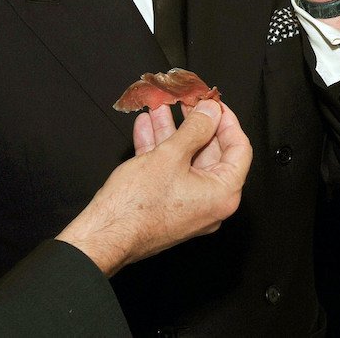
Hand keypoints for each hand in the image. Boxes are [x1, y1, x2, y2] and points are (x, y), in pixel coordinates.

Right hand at [55, 99, 252, 275]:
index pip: (239, 148)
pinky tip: (145, 127)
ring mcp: (188, 205)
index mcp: (223, 194)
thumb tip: (210, 111)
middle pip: (211, 152)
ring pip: (186, 160)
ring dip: (172, 132)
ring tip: (160, 107)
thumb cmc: (135, 206)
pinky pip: (170, 172)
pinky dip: (160, 149)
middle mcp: (210, 203)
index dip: (227, 121)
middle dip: (193, 123)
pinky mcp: (167, 206)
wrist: (100, 239)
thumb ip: (196, 128)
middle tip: (186, 101)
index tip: (214, 103)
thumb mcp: (170, 156)